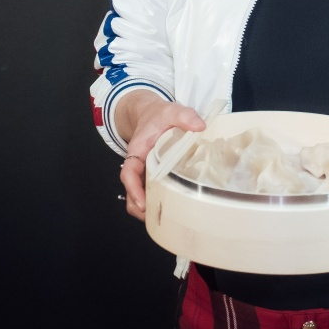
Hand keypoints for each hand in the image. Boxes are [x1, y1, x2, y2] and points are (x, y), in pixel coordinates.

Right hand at [114, 90, 205, 221]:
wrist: (152, 115)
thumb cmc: (159, 116)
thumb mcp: (171, 111)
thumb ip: (184, 116)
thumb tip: (200, 127)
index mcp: (137, 151)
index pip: (128, 173)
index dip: (133, 189)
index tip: (142, 202)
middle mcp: (138, 165)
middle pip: (131, 191)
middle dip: (140, 206)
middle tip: (158, 216)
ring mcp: (145, 172)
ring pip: (139, 195)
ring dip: (148, 207)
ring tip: (166, 217)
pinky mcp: (153, 175)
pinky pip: (151, 191)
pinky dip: (157, 201)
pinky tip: (173, 206)